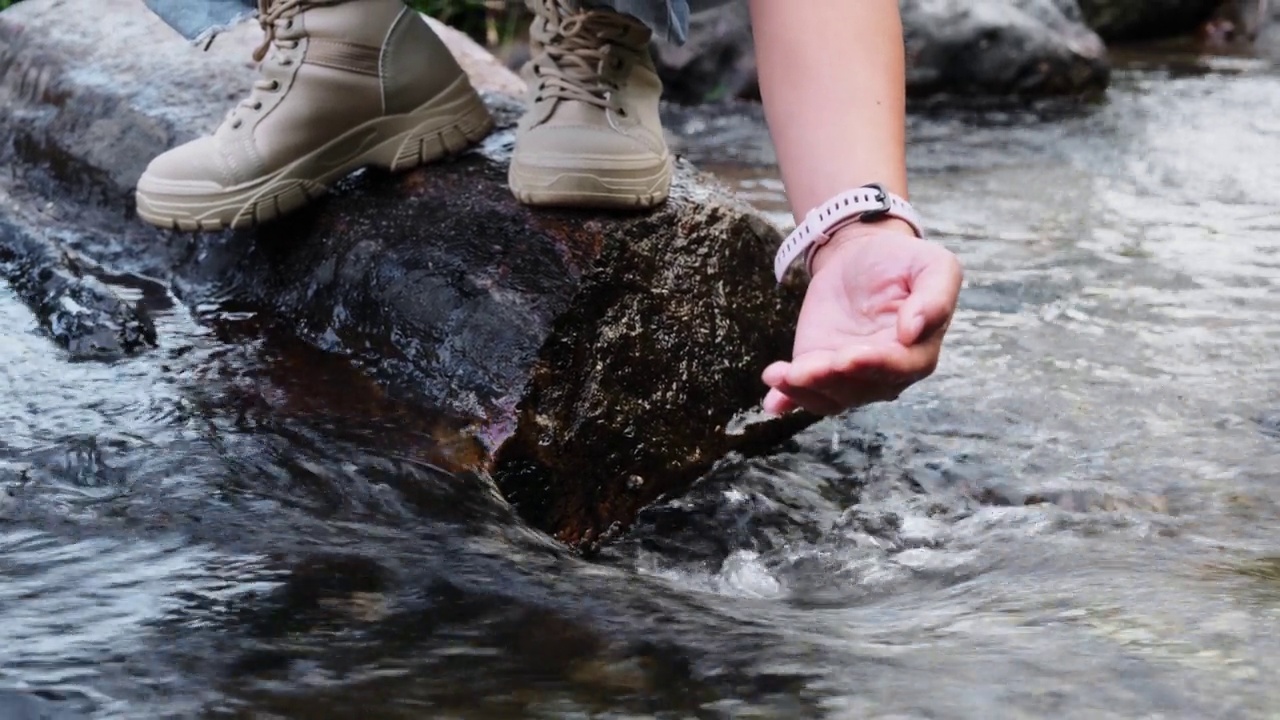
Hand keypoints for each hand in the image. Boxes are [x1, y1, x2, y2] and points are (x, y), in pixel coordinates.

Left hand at [762, 221, 962, 415]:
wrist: (860, 257)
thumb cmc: (901, 261)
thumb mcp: (933, 265)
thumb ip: (935, 297)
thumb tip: (913, 331)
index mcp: (918, 350)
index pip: (902, 367)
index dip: (876, 365)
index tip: (850, 356)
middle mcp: (885, 372)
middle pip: (861, 387)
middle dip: (832, 380)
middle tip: (807, 368)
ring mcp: (849, 375)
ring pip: (830, 396)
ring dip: (804, 390)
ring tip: (781, 376)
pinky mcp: (818, 368)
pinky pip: (804, 392)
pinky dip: (787, 399)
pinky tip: (772, 401)